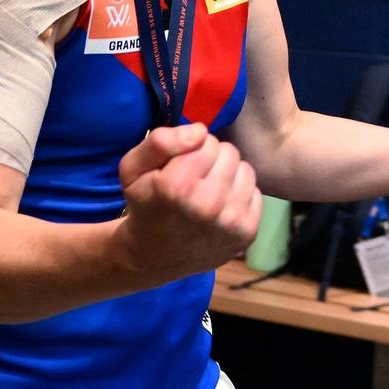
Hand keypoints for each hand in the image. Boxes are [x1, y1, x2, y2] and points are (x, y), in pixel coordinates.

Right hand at [117, 123, 261, 284]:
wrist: (154, 256)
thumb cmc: (145, 206)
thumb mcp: (133, 169)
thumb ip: (160, 142)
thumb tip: (200, 131)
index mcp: (178, 186)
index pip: (206, 140)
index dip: (193, 148)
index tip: (181, 165)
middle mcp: (208, 204)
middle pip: (228, 152)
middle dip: (212, 159)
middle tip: (195, 178)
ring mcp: (231, 221)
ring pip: (245, 169)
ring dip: (228, 176)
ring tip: (209, 191)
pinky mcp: (247, 232)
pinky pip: (255, 191)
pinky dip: (239, 195)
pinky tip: (221, 208)